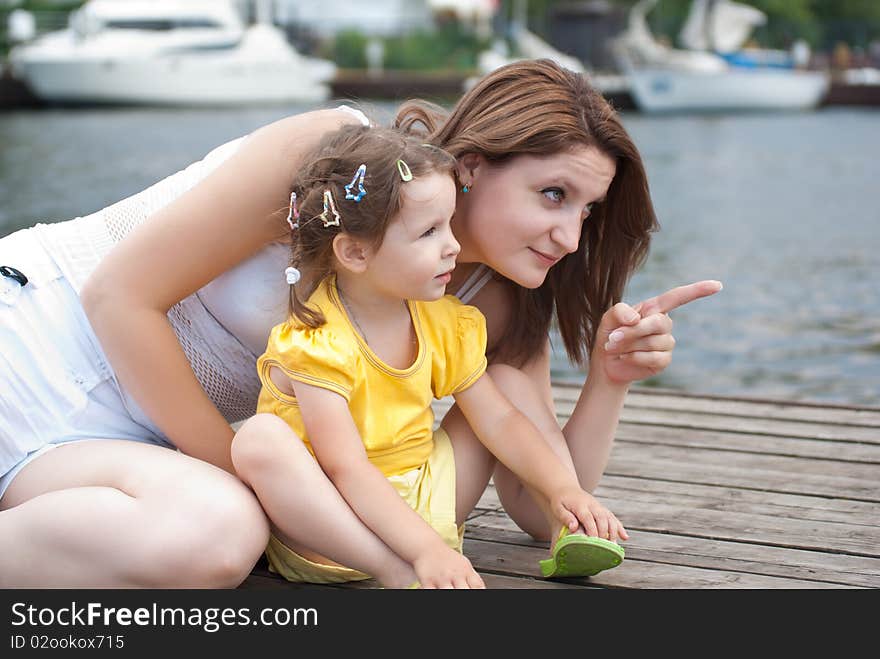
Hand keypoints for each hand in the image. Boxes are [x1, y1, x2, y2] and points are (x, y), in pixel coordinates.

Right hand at [412, 544, 485, 588]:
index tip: (477, 596)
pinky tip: (439, 590)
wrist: (427, 546)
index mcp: (466, 571)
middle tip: (462, 590)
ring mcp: (441, 579)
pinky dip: (435, 593)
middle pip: (464, 591)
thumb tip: (482, 589)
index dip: (479, 592)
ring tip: (450, 590)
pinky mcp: (427, 582)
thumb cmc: (447, 558)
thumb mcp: (464, 564)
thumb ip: (474, 579)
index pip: (477, 586)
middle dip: (464, 593)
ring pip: (448, 592)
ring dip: (450, 593)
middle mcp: (455, 575)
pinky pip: (431, 592)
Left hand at [551, 486, 628, 542]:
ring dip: (614, 531)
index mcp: (580, 505)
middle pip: (602, 518)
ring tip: (613, 545)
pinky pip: (613, 518)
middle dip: (604, 533)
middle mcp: (592, 505)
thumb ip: (565, 517)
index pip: (588, 518)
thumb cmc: (560, 501)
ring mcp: (599, 506)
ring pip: (610, 518)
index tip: (593, 542)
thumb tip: (573, 528)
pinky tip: (625, 537)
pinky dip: (619, 527)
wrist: (566, 488)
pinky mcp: (603, 509)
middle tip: (603, 547)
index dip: (592, 530)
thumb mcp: (558, 508)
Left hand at [593, 280, 722, 385]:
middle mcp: (664, 324)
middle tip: (612, 337)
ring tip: (615, 348)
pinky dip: (634, 357)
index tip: (718, 285)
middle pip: (657, 323)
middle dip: (632, 331)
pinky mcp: (664, 360)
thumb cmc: (609, 335)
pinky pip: (653, 357)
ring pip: (653, 342)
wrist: (606, 363)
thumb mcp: (608, 318)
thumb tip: (637, 319)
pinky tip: (626, 358)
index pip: (678, 297)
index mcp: (654, 309)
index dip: (698, 291)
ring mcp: (666, 343)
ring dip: (628, 346)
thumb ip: (619, 311)